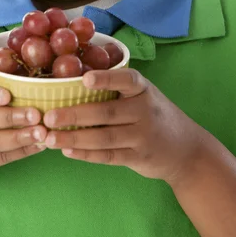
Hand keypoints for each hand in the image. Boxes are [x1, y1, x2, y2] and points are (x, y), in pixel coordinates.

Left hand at [43, 68, 205, 184]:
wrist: (186, 149)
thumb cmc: (154, 114)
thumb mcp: (145, 95)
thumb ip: (119, 89)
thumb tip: (73, 82)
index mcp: (143, 89)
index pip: (126, 80)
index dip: (106, 79)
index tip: (85, 79)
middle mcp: (144, 111)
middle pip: (106, 113)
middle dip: (74, 115)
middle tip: (48, 116)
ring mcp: (142, 136)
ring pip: (103, 138)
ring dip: (74, 139)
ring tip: (50, 138)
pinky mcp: (139, 157)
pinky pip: (108, 156)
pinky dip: (86, 154)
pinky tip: (66, 151)